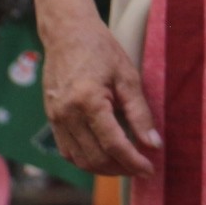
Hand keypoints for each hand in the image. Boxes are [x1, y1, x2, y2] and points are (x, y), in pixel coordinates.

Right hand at [42, 15, 159, 178]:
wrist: (68, 34)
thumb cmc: (102, 50)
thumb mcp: (128, 77)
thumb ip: (140, 113)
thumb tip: (153, 144)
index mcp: (88, 102)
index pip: (114, 145)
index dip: (133, 161)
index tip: (149, 170)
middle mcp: (67, 114)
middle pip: (95, 158)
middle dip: (120, 169)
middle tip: (141, 168)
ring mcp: (55, 118)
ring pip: (79, 159)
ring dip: (103, 168)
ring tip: (126, 165)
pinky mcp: (51, 119)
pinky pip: (67, 150)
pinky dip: (86, 159)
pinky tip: (104, 155)